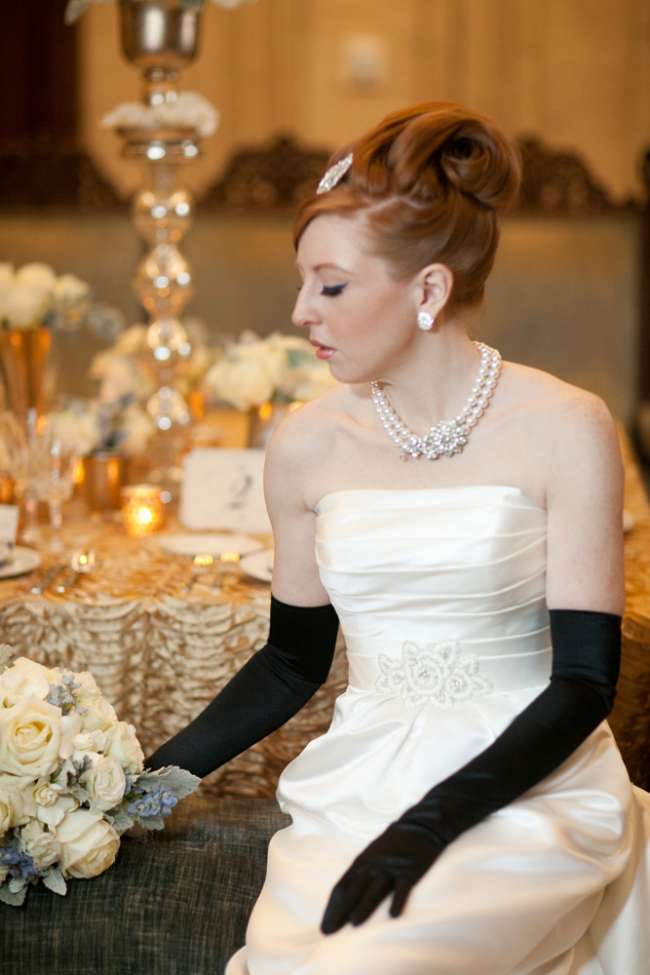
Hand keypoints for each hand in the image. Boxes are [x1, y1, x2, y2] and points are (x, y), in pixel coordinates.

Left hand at [320, 820, 441, 933]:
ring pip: (375, 891)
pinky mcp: (410, 871)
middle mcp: (372, 866)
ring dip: (364, 907)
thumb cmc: (392, 845)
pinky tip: (393, 915)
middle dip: (340, 912)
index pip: (341, 887)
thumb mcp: (371, 855)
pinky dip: (398, 900)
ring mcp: (391, 869)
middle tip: (328, 931)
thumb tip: (344, 896)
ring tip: (354, 923)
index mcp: (361, 863)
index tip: (324, 926)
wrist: (418, 825)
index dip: (331, 907)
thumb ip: (360, 874)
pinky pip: (403, 888)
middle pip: (353, 891)